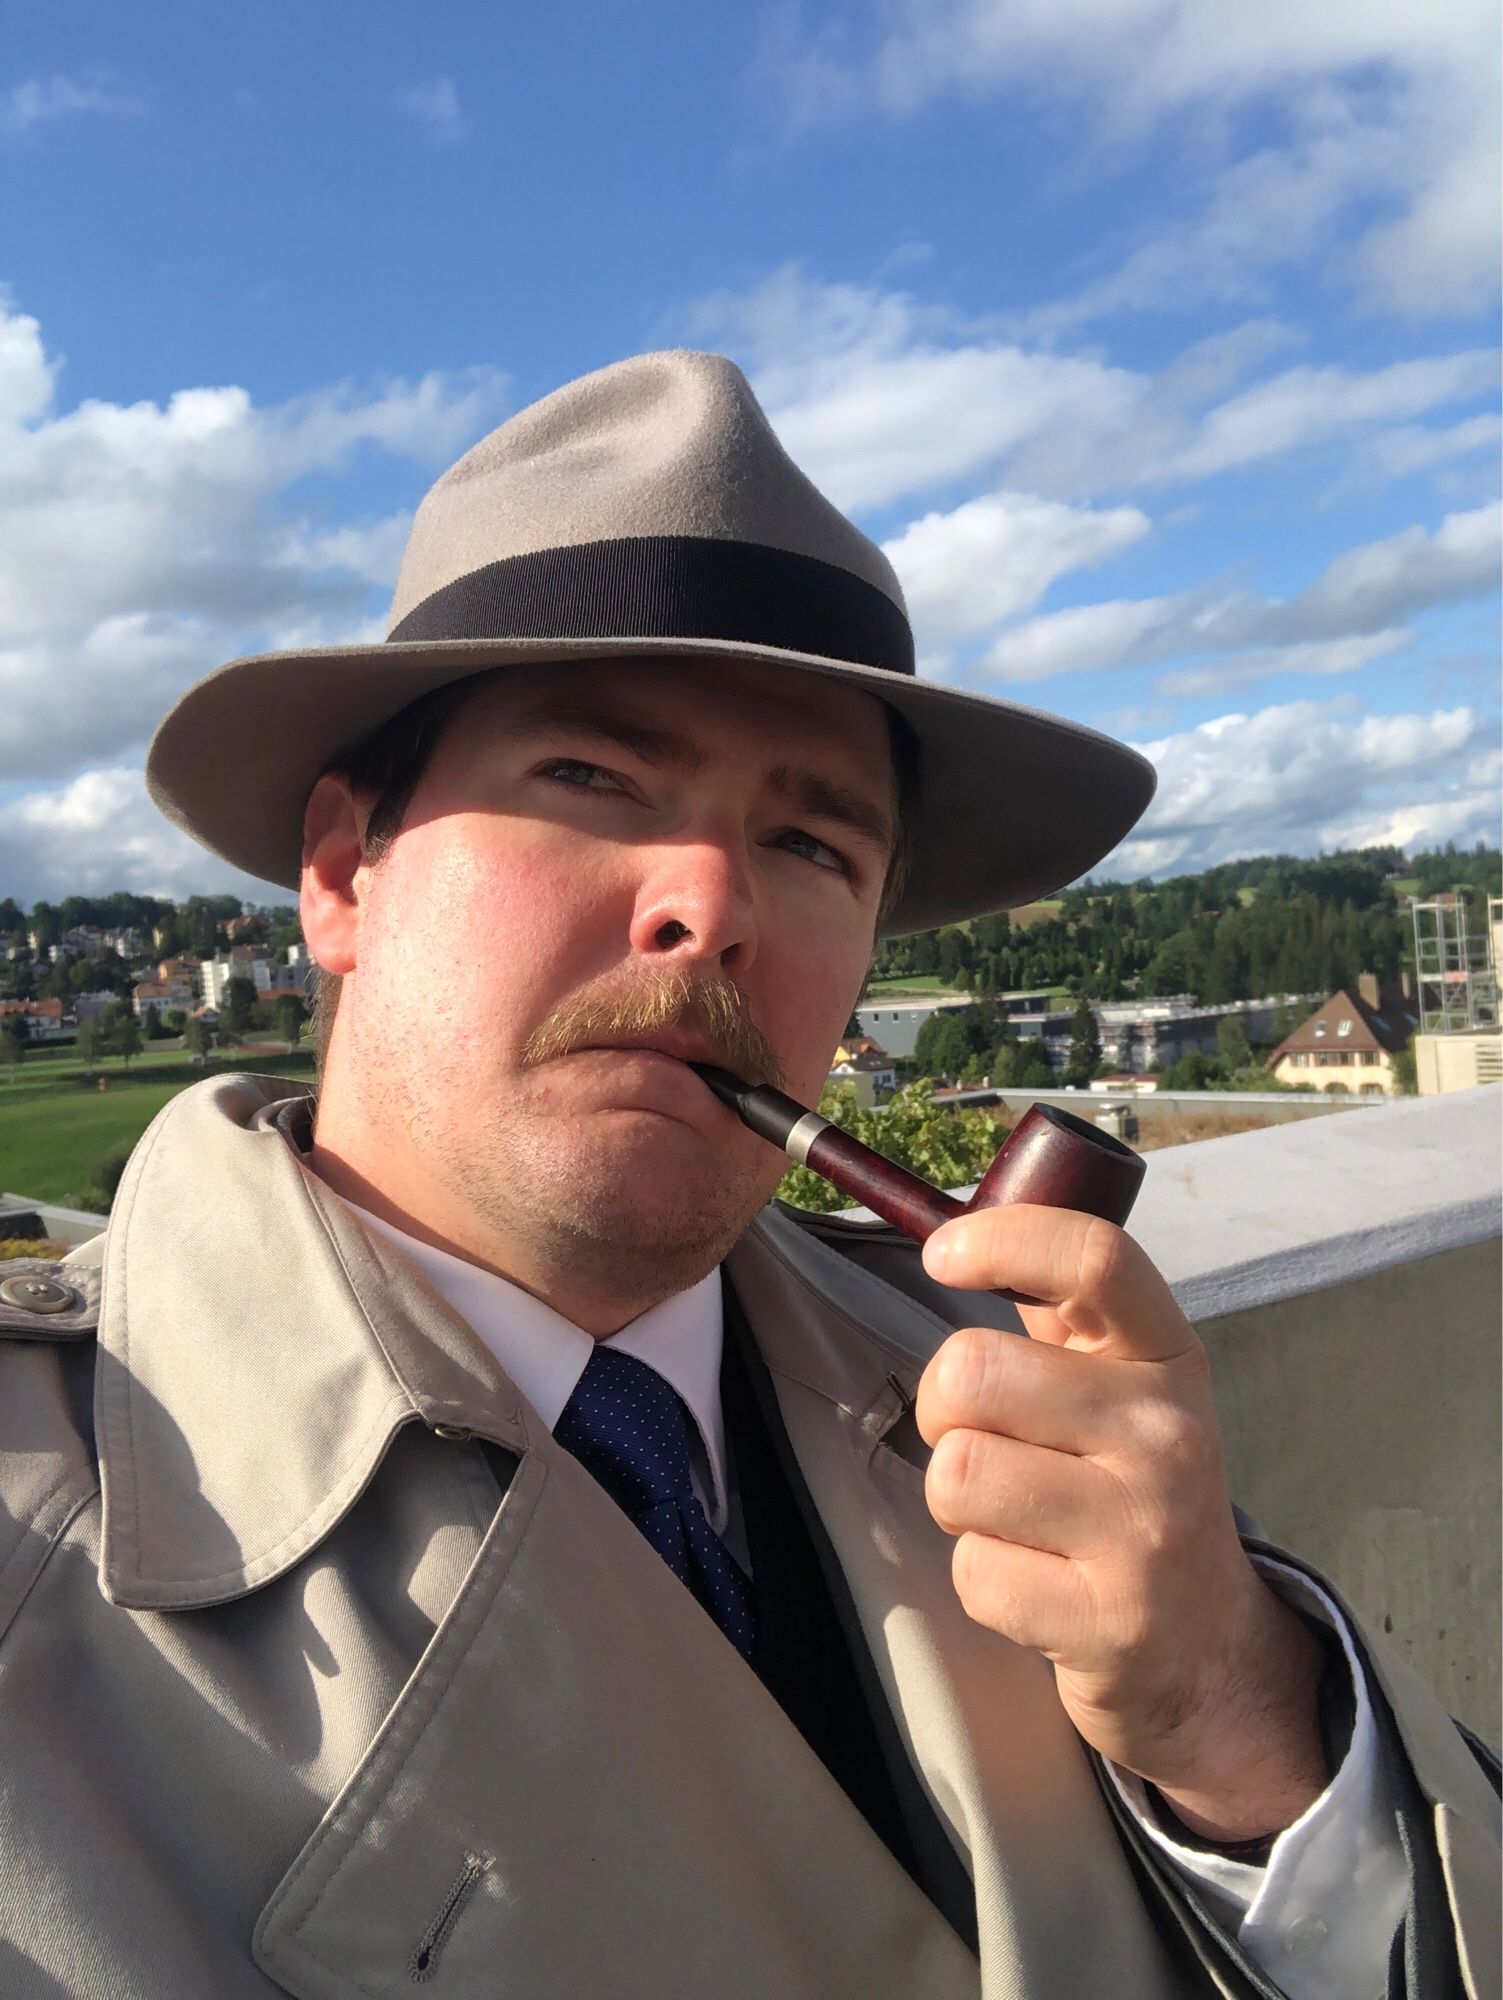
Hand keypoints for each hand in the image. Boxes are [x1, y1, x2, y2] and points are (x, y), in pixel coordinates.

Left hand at [916, 1203, 1327, 1841]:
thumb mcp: (1121, 1388)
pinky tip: (1036, 1582)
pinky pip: (973, 1573)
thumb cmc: (1130, 1489)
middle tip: (983, 1439)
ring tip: (1014, 1516)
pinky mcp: (1111, 1622)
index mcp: (1168, 1357)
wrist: (1206, 1647)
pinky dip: (982, 1580)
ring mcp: (1147, 1530)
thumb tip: (964, 1226)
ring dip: (957, 1501)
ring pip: (959, 1474)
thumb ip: (1058, 1310)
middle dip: (943, 1409)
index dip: (1002, 1238)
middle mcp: (1168, 1433)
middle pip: (974, 1370)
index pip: (1095, 1257)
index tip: (943, 1254)